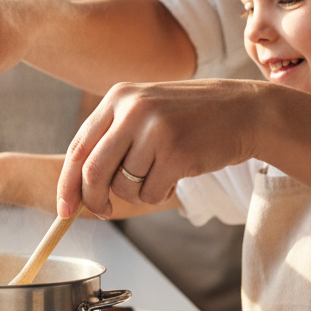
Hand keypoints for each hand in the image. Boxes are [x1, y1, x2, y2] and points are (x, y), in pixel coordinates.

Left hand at [56, 79, 260, 218]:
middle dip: (92, 199)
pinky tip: (176, 175)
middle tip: (101, 212)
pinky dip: (158, 194)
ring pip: (123, 186)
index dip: (67, 183)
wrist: (246, 110)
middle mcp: (132, 109)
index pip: (79, 147)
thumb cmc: (189, 117)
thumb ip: (112, 137)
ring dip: (137, 193)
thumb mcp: (145, 110)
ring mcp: (155, 130)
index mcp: (117, 98)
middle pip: (93, 171)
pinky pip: (150, 193)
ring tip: (159, 174)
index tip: (64, 208)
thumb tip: (78, 184)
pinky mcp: (177, 152)